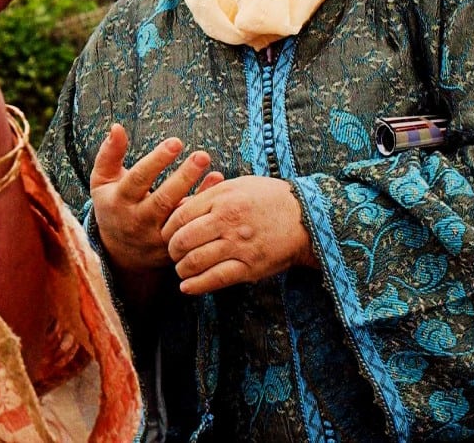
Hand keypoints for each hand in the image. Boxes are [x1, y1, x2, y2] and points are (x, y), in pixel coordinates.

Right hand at [91, 124, 216, 274]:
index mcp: (120, 201)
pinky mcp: (174, 246)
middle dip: (183, 177)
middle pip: (163, 200)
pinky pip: (193, 225)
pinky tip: (217, 182)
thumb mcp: (102, 181)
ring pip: (181, 216)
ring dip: (199, 193)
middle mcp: (138, 220)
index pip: (138, 179)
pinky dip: (205, 205)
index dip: (156, 161)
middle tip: (202, 155)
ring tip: (214, 170)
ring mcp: (158, 236)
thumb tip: (117, 126)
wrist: (119, 253)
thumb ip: (109, 154)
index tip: (175, 142)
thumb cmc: (113, 204)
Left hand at [162, 176, 315, 294]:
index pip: (180, 216)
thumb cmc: (268, 198)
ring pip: (196, 261)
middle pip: (183, 240)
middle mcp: (228, 222)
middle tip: (173, 253)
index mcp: (222, 199)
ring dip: (182, 269)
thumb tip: (177, 209)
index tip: (166, 235)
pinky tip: (186, 288)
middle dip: (172, 250)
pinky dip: (197, 286)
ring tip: (181, 269)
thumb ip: (207, 197)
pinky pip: (216, 279)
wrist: (307, 217)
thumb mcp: (236, 186)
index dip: (168, 228)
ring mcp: (239, 246)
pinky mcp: (251, 267)